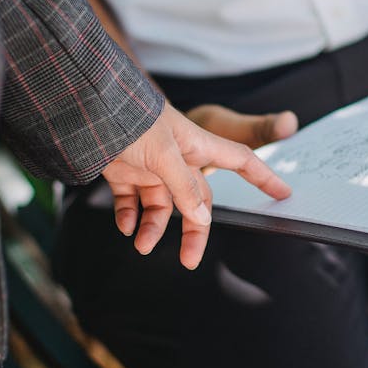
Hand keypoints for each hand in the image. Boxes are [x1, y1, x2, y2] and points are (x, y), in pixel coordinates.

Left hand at [101, 105, 291, 268]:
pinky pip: (133, 200)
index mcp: (196, 144)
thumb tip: (202, 219)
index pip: (240, 161)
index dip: (263, 176)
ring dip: (153, 227)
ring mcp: (151, 164)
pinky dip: (129, 216)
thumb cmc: (128, 119)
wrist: (84, 106)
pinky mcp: (125, 169)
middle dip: (193, 231)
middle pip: (197, 199)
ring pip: (162, 204)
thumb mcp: (162, 153)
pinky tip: (124, 227)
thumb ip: (184, 187)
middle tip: (189, 260)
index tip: (283, 194)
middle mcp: (177, 157)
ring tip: (140, 244)